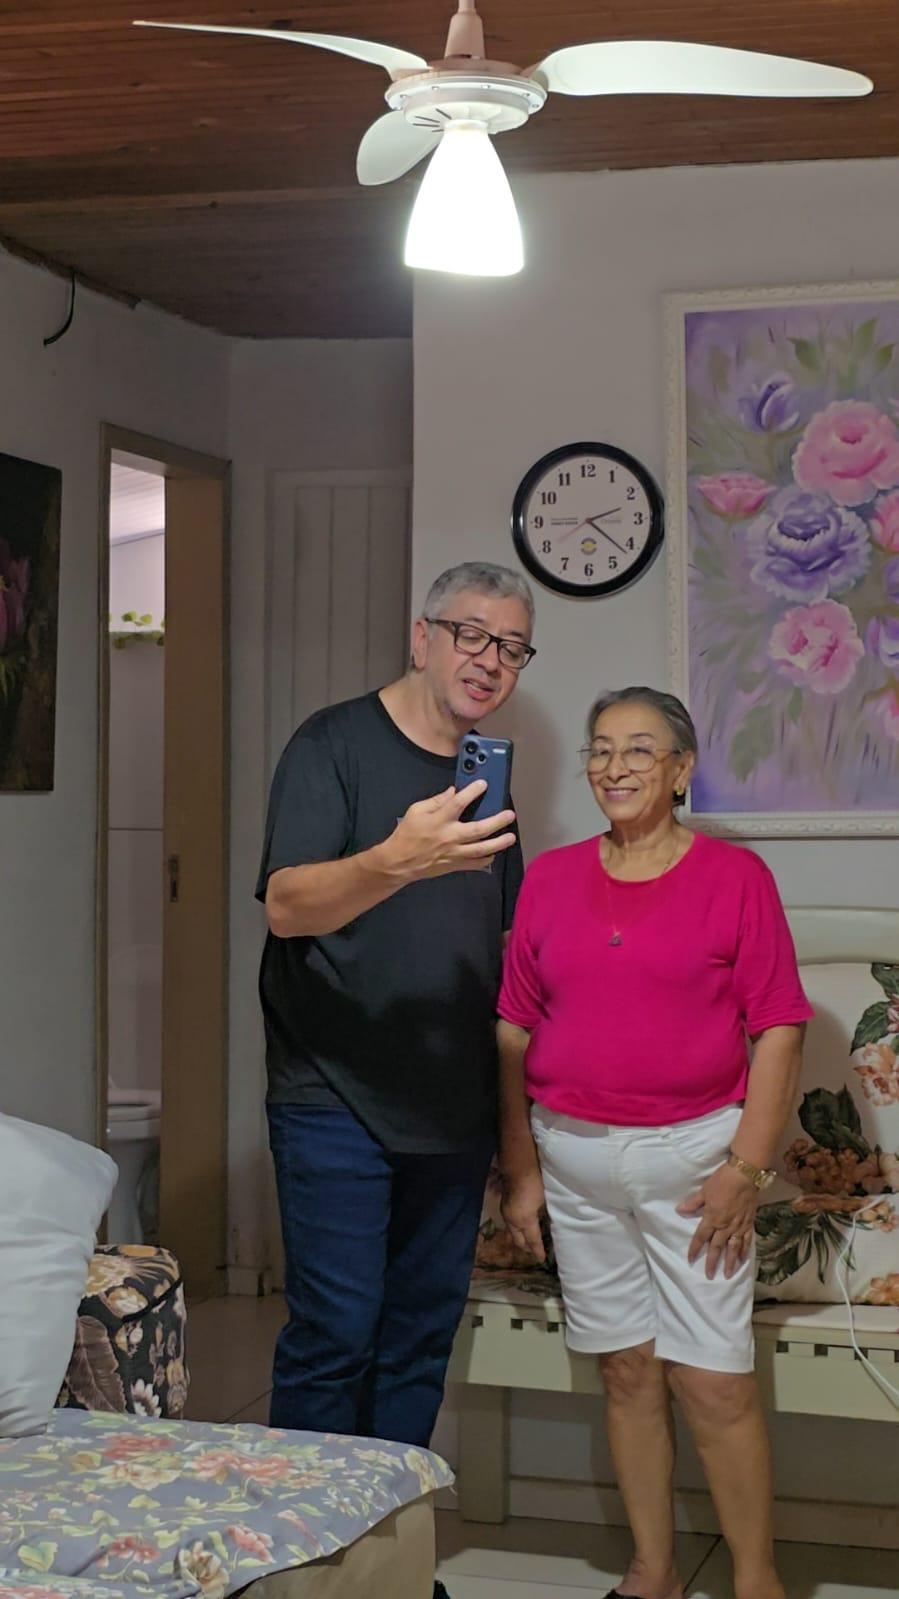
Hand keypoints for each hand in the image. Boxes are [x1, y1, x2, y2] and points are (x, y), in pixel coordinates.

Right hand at [380, 784, 516, 881]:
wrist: (399, 862)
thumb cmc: (407, 834)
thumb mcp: (415, 810)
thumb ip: (436, 800)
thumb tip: (453, 792)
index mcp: (439, 820)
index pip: (458, 803)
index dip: (472, 792)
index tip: (483, 784)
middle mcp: (449, 837)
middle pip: (478, 829)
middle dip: (497, 821)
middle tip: (509, 815)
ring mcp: (454, 853)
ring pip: (481, 849)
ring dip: (498, 843)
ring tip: (511, 837)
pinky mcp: (454, 865)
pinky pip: (475, 864)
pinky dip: (487, 859)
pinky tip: (494, 853)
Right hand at [500, 1164, 545, 1262]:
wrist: (519, 1166)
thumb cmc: (536, 1182)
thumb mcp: (544, 1201)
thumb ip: (543, 1216)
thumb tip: (547, 1225)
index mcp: (524, 1220)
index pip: (532, 1241)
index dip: (538, 1251)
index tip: (542, 1259)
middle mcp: (512, 1220)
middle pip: (518, 1241)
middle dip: (526, 1248)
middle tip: (534, 1252)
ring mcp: (506, 1213)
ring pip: (511, 1233)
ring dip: (519, 1239)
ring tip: (526, 1242)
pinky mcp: (503, 1206)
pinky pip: (509, 1224)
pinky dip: (515, 1229)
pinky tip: (520, 1227)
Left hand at [677, 1163, 758, 1279]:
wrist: (745, 1175)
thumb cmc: (723, 1181)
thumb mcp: (704, 1191)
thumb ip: (693, 1203)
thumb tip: (680, 1210)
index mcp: (712, 1218)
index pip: (701, 1237)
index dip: (695, 1249)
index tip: (690, 1259)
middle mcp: (725, 1226)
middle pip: (717, 1247)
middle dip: (712, 1262)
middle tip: (709, 1276)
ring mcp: (739, 1226)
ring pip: (733, 1248)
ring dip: (730, 1262)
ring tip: (728, 1274)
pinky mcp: (749, 1223)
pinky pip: (747, 1240)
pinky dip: (745, 1251)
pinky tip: (742, 1259)